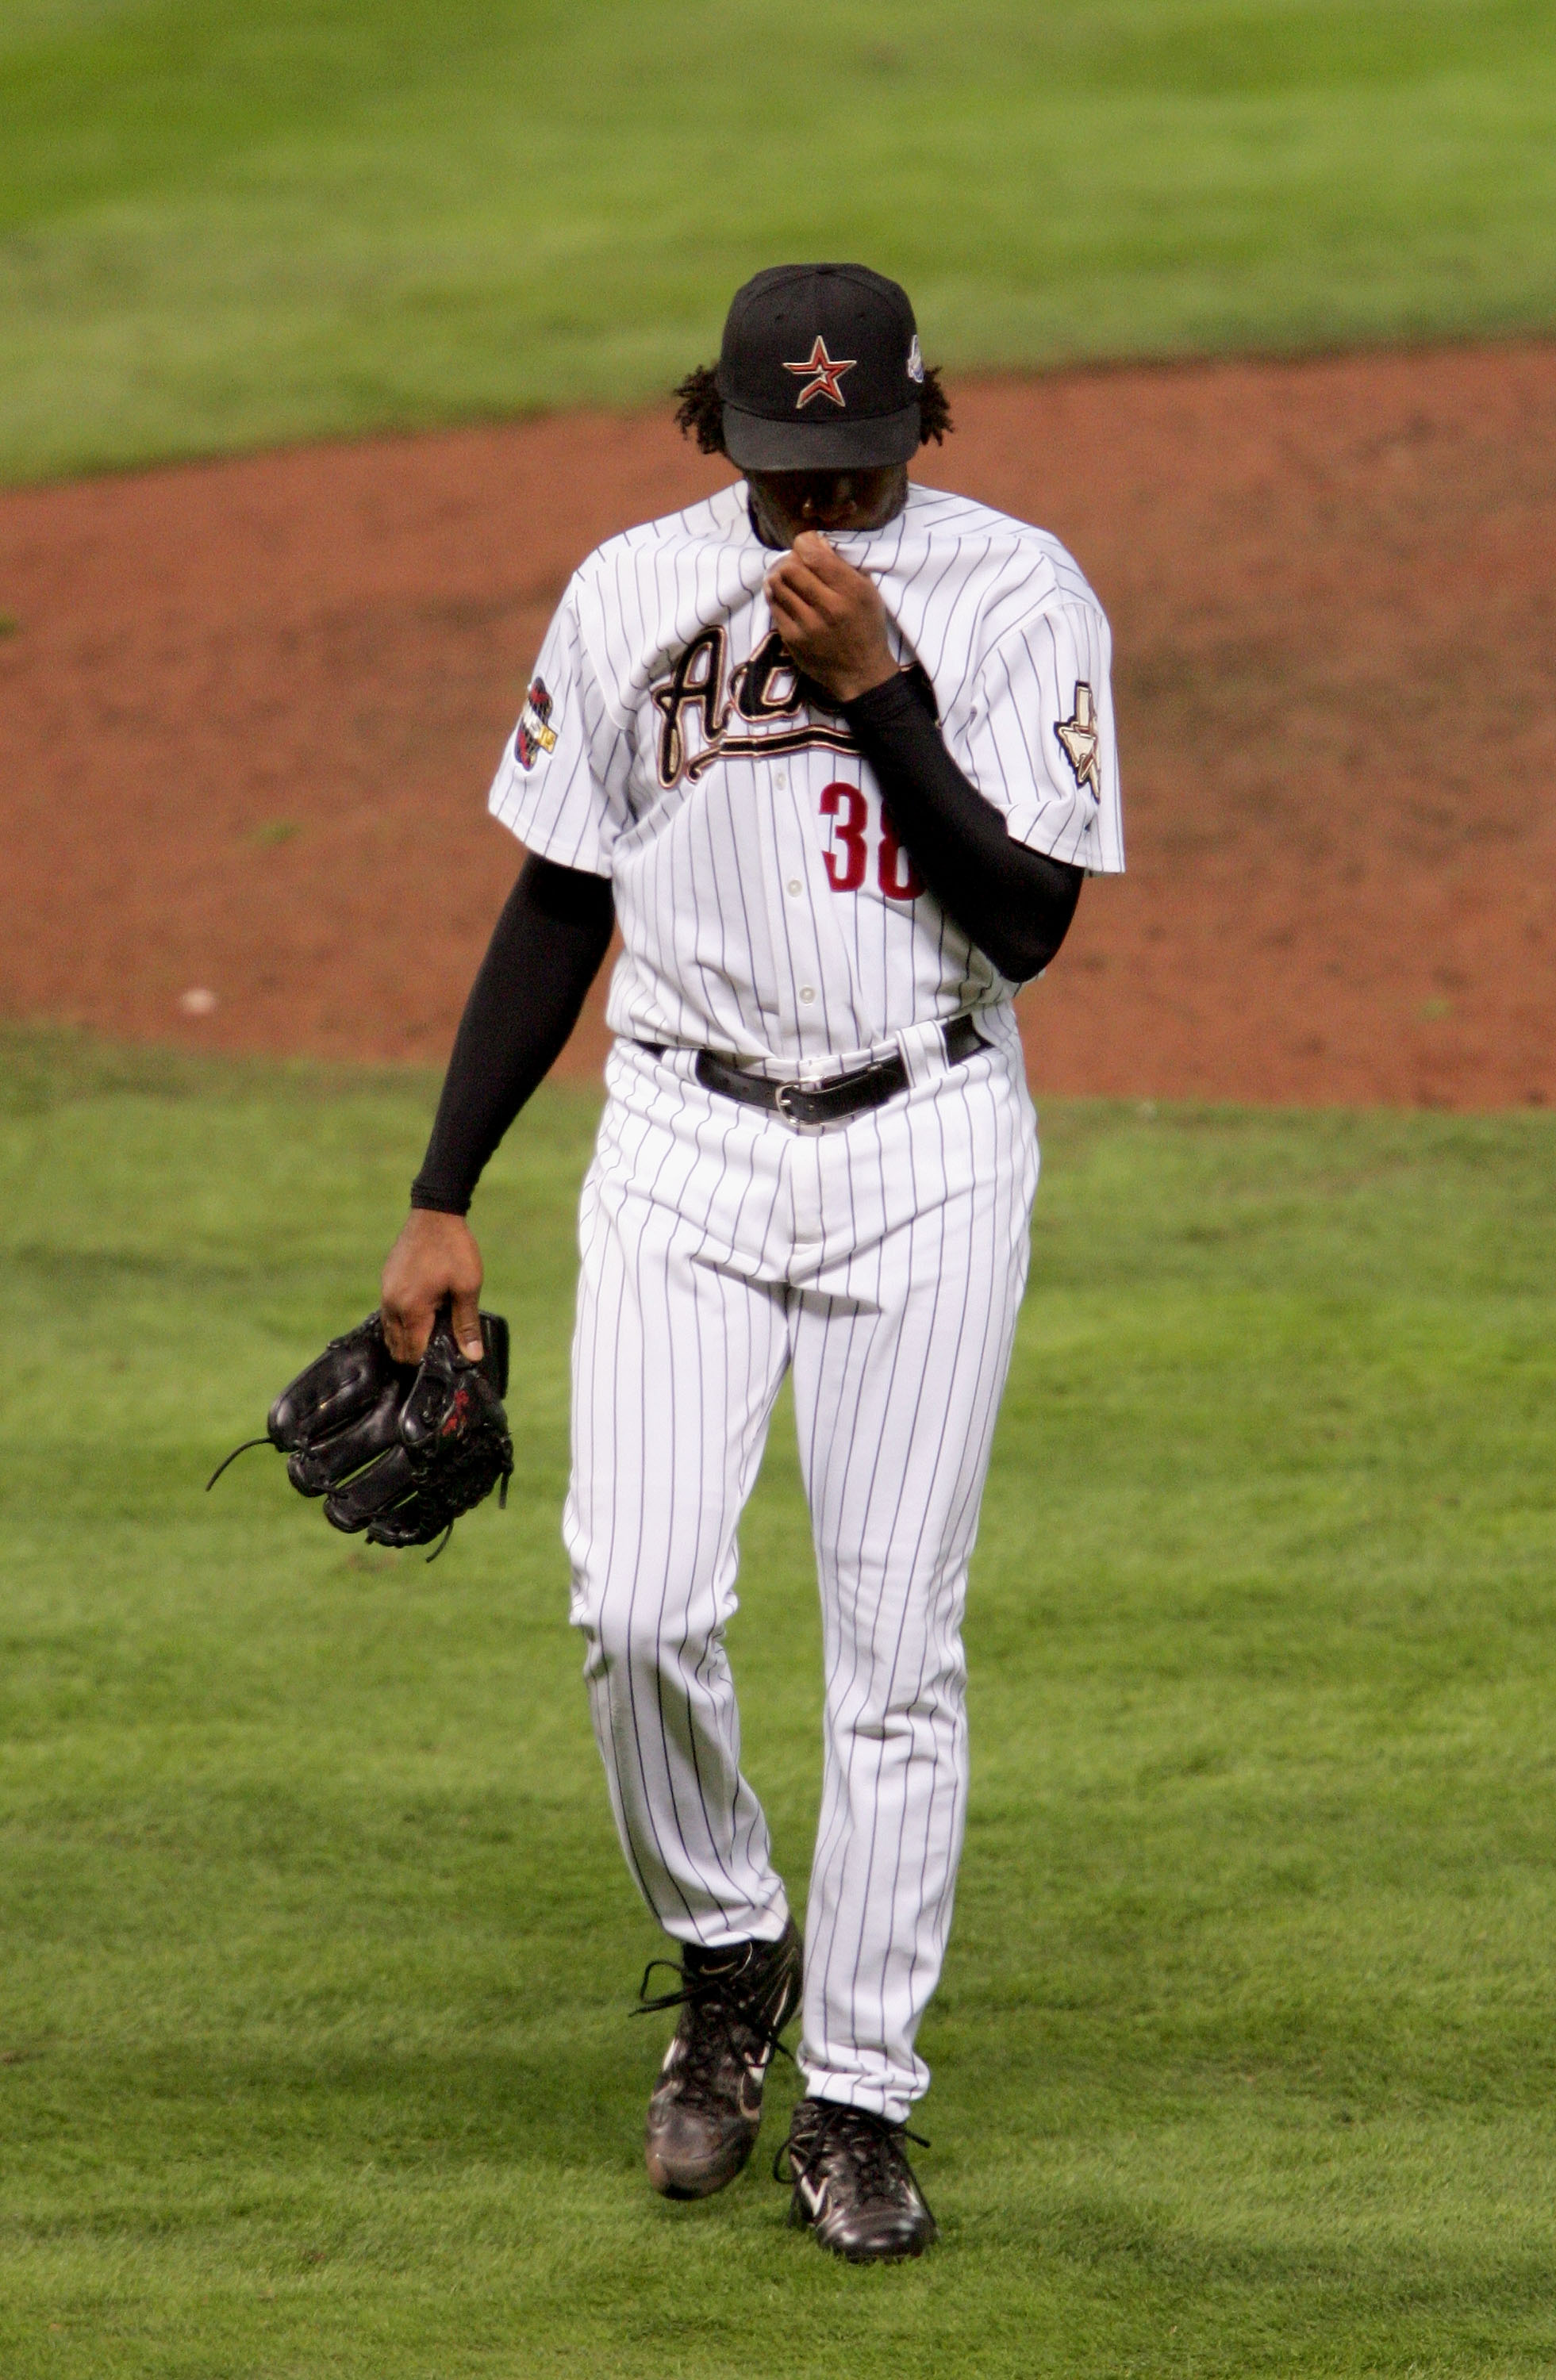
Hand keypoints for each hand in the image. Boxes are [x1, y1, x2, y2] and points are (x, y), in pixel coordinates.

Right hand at [381, 1209, 483, 1363]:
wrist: (435, 1213)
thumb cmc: (454, 1249)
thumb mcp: (467, 1287)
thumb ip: (467, 1324)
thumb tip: (472, 1356)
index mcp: (411, 1309)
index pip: (411, 1353)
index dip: (426, 1361)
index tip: (443, 1358)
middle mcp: (391, 1304)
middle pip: (396, 1347)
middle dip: (415, 1353)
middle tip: (439, 1346)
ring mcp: (385, 1292)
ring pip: (389, 1331)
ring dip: (406, 1338)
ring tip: (431, 1332)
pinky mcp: (386, 1281)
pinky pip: (388, 1313)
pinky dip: (401, 1322)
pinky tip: (422, 1315)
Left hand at [764, 531, 897, 705]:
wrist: (860, 672)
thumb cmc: (866, 626)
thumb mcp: (867, 591)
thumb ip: (843, 566)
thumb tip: (816, 541)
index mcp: (850, 590)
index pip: (813, 553)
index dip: (804, 543)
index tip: (807, 547)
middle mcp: (828, 606)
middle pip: (791, 567)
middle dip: (790, 561)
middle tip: (795, 565)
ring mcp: (808, 625)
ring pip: (778, 585)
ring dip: (779, 577)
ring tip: (787, 579)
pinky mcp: (793, 639)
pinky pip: (774, 607)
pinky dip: (776, 596)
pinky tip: (783, 596)